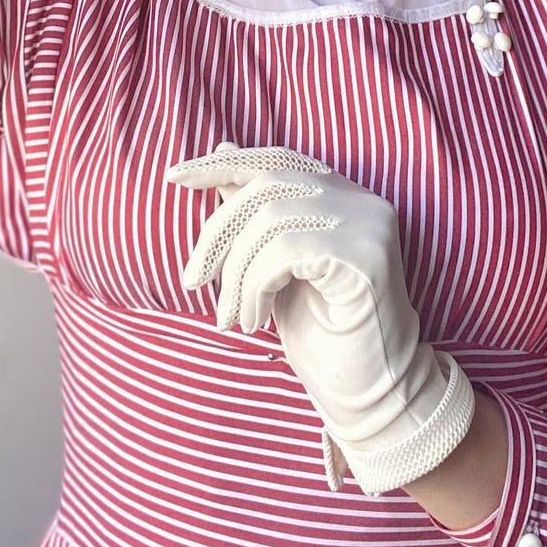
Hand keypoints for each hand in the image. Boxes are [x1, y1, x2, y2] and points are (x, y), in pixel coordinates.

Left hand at [165, 141, 474, 493]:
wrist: (370, 395)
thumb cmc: (322, 334)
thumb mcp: (273, 265)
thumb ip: (254, 211)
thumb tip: (219, 151)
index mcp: (340, 194)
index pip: (275, 158)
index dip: (224, 164)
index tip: (176, 176)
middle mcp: (360, 200)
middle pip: (266, 185)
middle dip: (216, 232)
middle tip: (191, 281)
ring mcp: (368, 224)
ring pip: (270, 219)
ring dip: (235, 273)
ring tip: (232, 316)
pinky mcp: (366, 255)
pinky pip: (285, 251)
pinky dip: (255, 286)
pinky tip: (256, 320)